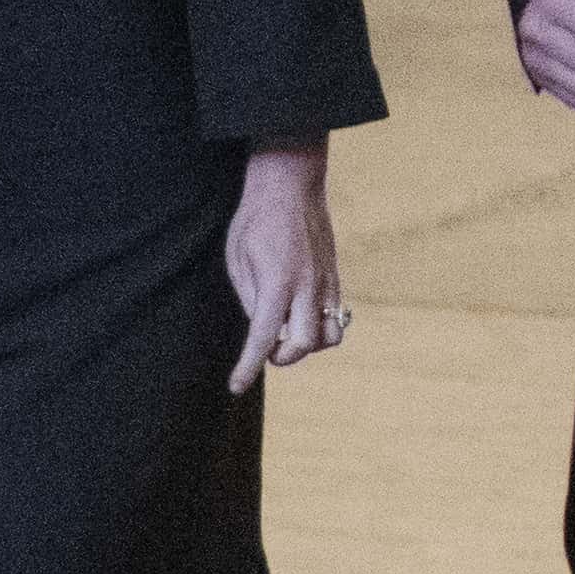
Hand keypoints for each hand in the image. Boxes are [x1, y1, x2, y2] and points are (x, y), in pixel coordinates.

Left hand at [221, 140, 347, 387]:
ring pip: (330, 337)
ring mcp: (327, 284)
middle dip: (282, 357)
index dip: (248, 367)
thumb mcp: (237, 260)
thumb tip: (260, 330)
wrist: (290, 187)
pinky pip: (338, 318)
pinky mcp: (336, 279)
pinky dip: (321, 329)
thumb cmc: (255, 220)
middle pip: (303, 345)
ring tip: (284, 333)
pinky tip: (301, 319)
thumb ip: (250, 299)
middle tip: (264, 349)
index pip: (262, 339)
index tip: (236, 386)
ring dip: (307, 346)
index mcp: (277, 283)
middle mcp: (308, 287)